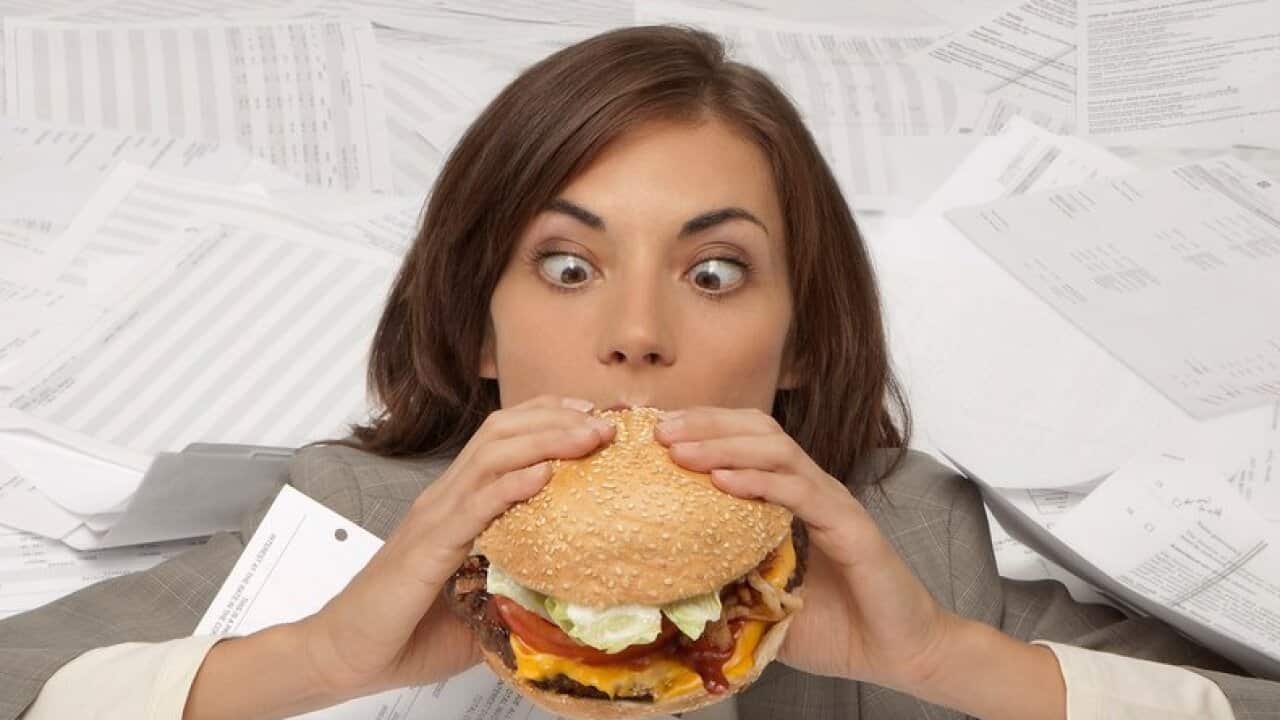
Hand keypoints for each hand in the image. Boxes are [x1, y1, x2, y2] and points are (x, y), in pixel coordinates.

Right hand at [297, 395, 616, 699]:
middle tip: (605, 423)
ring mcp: (433, 518)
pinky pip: (472, 508)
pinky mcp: (426, 549)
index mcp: (457, 501)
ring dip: (546, 441)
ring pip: (491, 457)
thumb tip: (570, 588)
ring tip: (588, 439)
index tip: (594, 418)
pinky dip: (510, 487)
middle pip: (502, 432)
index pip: (503, 438)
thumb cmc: (410, 630)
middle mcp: (445, 498)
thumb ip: (518, 580)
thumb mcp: (480, 597)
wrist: (347, 654)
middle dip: (557, 419)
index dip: (548, 417)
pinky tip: (542, 476)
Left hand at [654, 406, 957, 689]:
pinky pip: (800, 491)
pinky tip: (723, 481)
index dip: (704, 429)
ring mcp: (832, 502)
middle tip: (660, 430)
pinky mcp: (850, 525)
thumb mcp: (761, 601)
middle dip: (706, 423)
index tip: (657, 433)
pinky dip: (759, 481)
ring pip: (777, 450)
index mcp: (791, 498)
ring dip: (724, 445)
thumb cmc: (834, 628)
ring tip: (681, 451)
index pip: (746, 441)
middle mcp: (812, 489)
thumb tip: (665, 577)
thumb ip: (725, 580)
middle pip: (758, 430)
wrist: (898, 652)